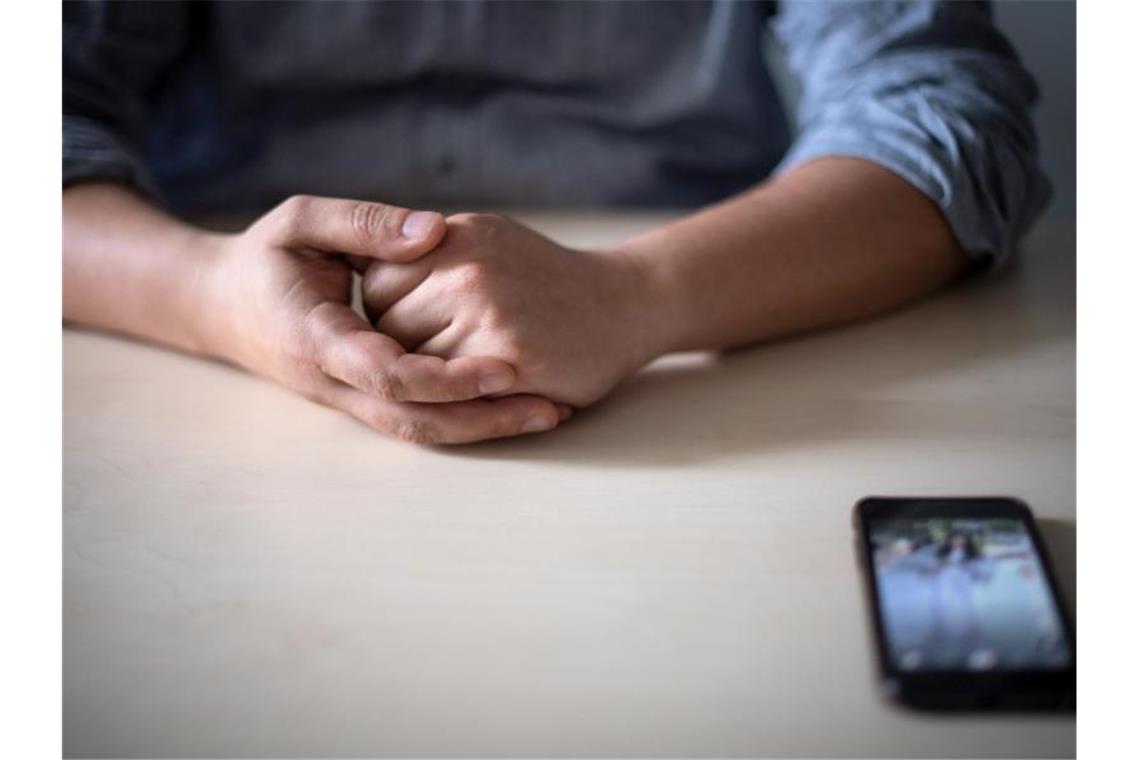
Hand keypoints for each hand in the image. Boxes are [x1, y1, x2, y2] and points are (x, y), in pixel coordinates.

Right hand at [197, 197, 564, 442]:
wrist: (217, 308)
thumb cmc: (261, 257)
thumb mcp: (300, 221)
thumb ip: (365, 223)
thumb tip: (434, 231)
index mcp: (315, 337)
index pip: (388, 372)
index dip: (447, 377)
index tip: (505, 367)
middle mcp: (334, 381)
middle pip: (413, 421)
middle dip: (483, 420)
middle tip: (549, 408)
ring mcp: (349, 397)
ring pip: (419, 431)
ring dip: (484, 428)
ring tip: (550, 413)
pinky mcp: (364, 398)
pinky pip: (418, 417)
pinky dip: (466, 417)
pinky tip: (516, 404)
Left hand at [361, 213, 664, 407]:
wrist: (627, 303)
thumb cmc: (549, 280)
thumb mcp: (487, 239)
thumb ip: (431, 253)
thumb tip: (363, 268)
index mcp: (453, 236)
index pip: (377, 285)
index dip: (389, 314)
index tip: (420, 325)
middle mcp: (464, 268)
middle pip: (387, 327)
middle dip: (405, 348)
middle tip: (446, 353)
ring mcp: (485, 314)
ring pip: (412, 365)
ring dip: (430, 378)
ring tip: (471, 368)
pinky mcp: (506, 360)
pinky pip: (449, 392)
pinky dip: (462, 398)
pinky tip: (495, 384)